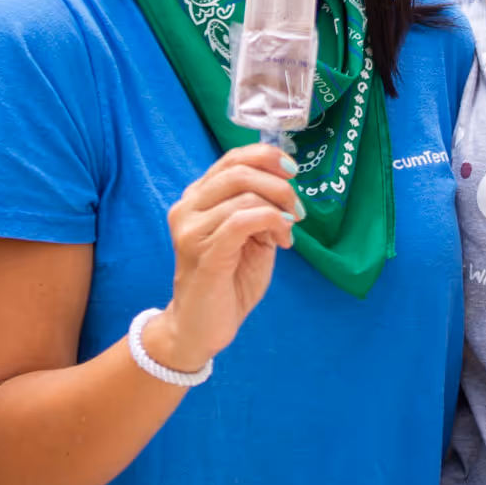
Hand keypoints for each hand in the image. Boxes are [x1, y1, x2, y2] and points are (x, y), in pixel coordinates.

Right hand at [142, 143, 298, 373]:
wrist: (201, 328)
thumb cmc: (228, 282)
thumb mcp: (251, 237)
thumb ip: (260, 208)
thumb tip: (285, 186)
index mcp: (197, 198)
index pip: (231, 158)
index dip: (266, 156)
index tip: (293, 171)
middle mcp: (188, 207)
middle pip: (238, 170)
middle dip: (279, 185)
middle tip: (297, 210)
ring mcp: (190, 229)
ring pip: (244, 194)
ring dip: (278, 208)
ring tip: (287, 233)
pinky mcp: (203, 253)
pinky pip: (241, 220)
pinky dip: (270, 222)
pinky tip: (281, 239)